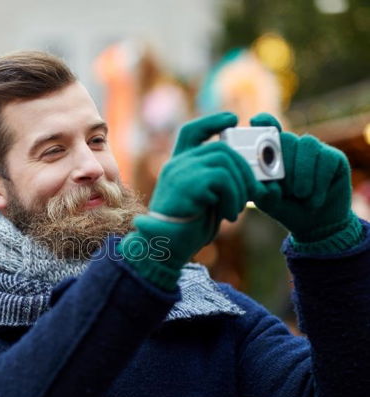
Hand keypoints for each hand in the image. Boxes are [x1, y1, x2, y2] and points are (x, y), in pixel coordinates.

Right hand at [120, 112, 261, 288]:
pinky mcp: (186, 184)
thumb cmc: (188, 228)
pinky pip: (222, 179)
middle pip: (221, 148)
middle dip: (245, 171)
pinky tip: (227, 216)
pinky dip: (233, 198)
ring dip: (241, 188)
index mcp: (178, 166)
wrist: (166, 247)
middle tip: (254, 195)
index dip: (213, 121)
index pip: (192, 132)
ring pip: (225, 162)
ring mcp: (179, 172)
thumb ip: (222, 186)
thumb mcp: (208, 202)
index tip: (233, 120)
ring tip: (235, 211)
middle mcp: (176, 164)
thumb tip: (260, 184)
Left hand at [248, 114, 358, 248]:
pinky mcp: (334, 158)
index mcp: (272, 153)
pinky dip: (318, 182)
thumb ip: (261, 188)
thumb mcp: (267, 199)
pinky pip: (326, 159)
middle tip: (286, 190)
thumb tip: (265, 181)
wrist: (314, 224)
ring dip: (302, 174)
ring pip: (307, 145)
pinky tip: (313, 199)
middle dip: (284, 165)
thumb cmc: (285, 207)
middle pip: (286, 139)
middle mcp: (293, 147)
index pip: (267, 129)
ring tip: (299, 195)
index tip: (256, 121)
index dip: (263, 123)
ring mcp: (314, 150)